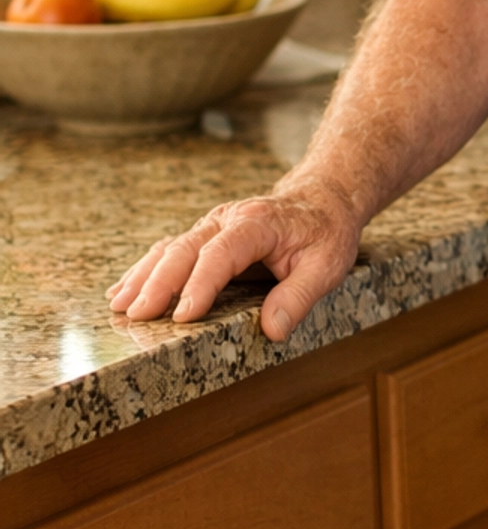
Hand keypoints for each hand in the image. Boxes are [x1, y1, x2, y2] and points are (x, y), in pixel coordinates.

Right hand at [107, 180, 362, 343]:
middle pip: (185, 249)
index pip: (221, 254)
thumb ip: (299, 296)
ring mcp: (212, 225)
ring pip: (170, 248)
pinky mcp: (205, 235)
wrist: (322, 199)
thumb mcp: (326, 265)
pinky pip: (170, 250)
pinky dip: (146, 270)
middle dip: (158, 284)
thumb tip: (273, 329)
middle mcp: (227, 219)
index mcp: (257, 224)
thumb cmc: (325, 233)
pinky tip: (123, 290)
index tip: (184, 315)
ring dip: (143, 277)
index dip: (200, 284)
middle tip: (138, 316)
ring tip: (120, 306)